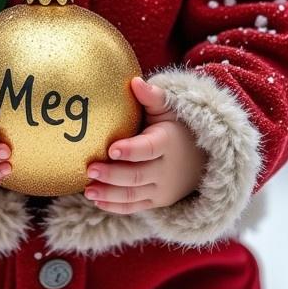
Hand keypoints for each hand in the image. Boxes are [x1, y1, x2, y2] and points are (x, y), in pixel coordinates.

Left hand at [84, 76, 206, 214]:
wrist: (199, 159)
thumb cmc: (175, 127)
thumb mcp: (167, 109)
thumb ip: (152, 97)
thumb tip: (135, 81)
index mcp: (168, 143)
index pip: (150, 148)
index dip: (132, 150)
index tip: (112, 148)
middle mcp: (166, 169)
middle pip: (137, 175)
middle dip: (113, 174)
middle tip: (90, 168)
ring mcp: (162, 189)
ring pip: (134, 195)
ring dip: (110, 194)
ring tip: (88, 190)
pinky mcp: (156, 201)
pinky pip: (135, 207)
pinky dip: (115, 207)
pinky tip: (96, 201)